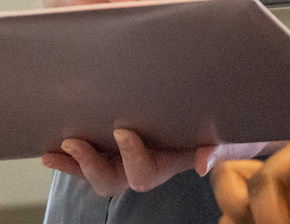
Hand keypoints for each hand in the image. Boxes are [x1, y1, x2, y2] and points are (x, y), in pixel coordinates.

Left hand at [41, 130, 271, 195]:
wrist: (237, 110)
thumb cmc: (238, 126)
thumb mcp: (239, 136)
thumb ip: (224, 148)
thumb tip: (204, 163)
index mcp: (172, 161)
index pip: (146, 173)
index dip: (133, 158)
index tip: (125, 132)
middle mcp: (149, 161)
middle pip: (114, 178)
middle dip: (91, 166)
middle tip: (75, 143)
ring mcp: (132, 152)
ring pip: (97, 170)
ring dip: (73, 163)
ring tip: (53, 151)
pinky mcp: (122, 137)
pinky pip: (92, 153)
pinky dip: (70, 154)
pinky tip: (50, 147)